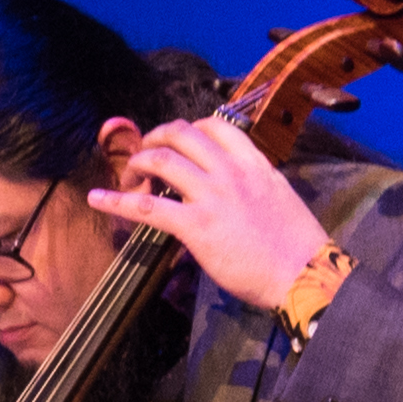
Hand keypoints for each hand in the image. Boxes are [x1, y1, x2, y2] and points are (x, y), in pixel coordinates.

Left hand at [88, 114, 334, 314]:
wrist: (304, 275)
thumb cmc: (295, 246)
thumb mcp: (279, 198)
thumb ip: (254, 183)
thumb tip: (232, 184)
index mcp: (255, 164)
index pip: (215, 126)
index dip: (187, 129)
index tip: (175, 142)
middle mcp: (232, 172)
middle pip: (181, 133)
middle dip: (155, 138)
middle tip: (144, 154)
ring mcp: (212, 196)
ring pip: (161, 160)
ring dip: (137, 164)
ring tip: (128, 177)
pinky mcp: (196, 225)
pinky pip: (146, 207)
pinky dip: (116, 200)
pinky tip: (97, 199)